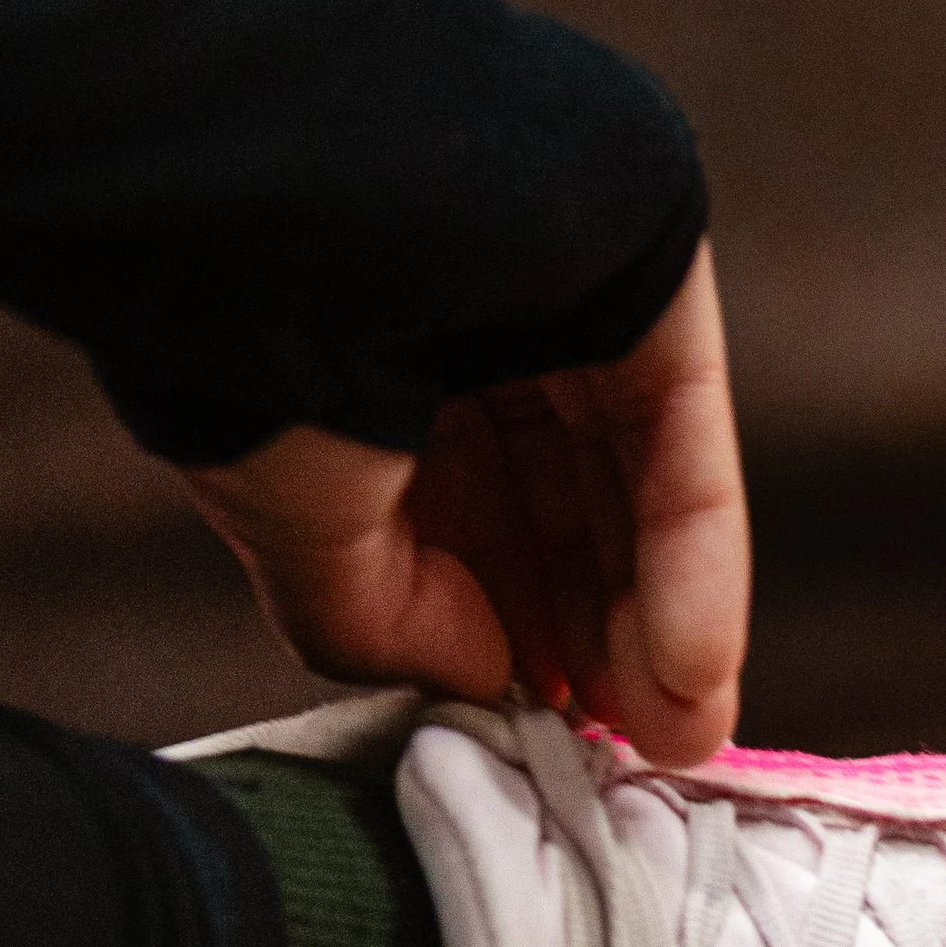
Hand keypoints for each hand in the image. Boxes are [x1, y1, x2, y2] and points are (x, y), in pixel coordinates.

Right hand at [185, 244, 750, 769]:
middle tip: (632, 751)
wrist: (279, 195)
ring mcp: (561, 281)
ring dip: (664, 617)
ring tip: (677, 734)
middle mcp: (463, 320)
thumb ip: (395, 626)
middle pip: (561, 502)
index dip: (511, 627)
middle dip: (598, 633)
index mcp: (359, 364)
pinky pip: (680, 431)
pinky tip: (691, 671)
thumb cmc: (252, 356)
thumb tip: (496, 680)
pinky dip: (693, 558)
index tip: (545, 733)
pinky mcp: (646, 261)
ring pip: (630, 477)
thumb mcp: (306, 537)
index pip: (464, 515)